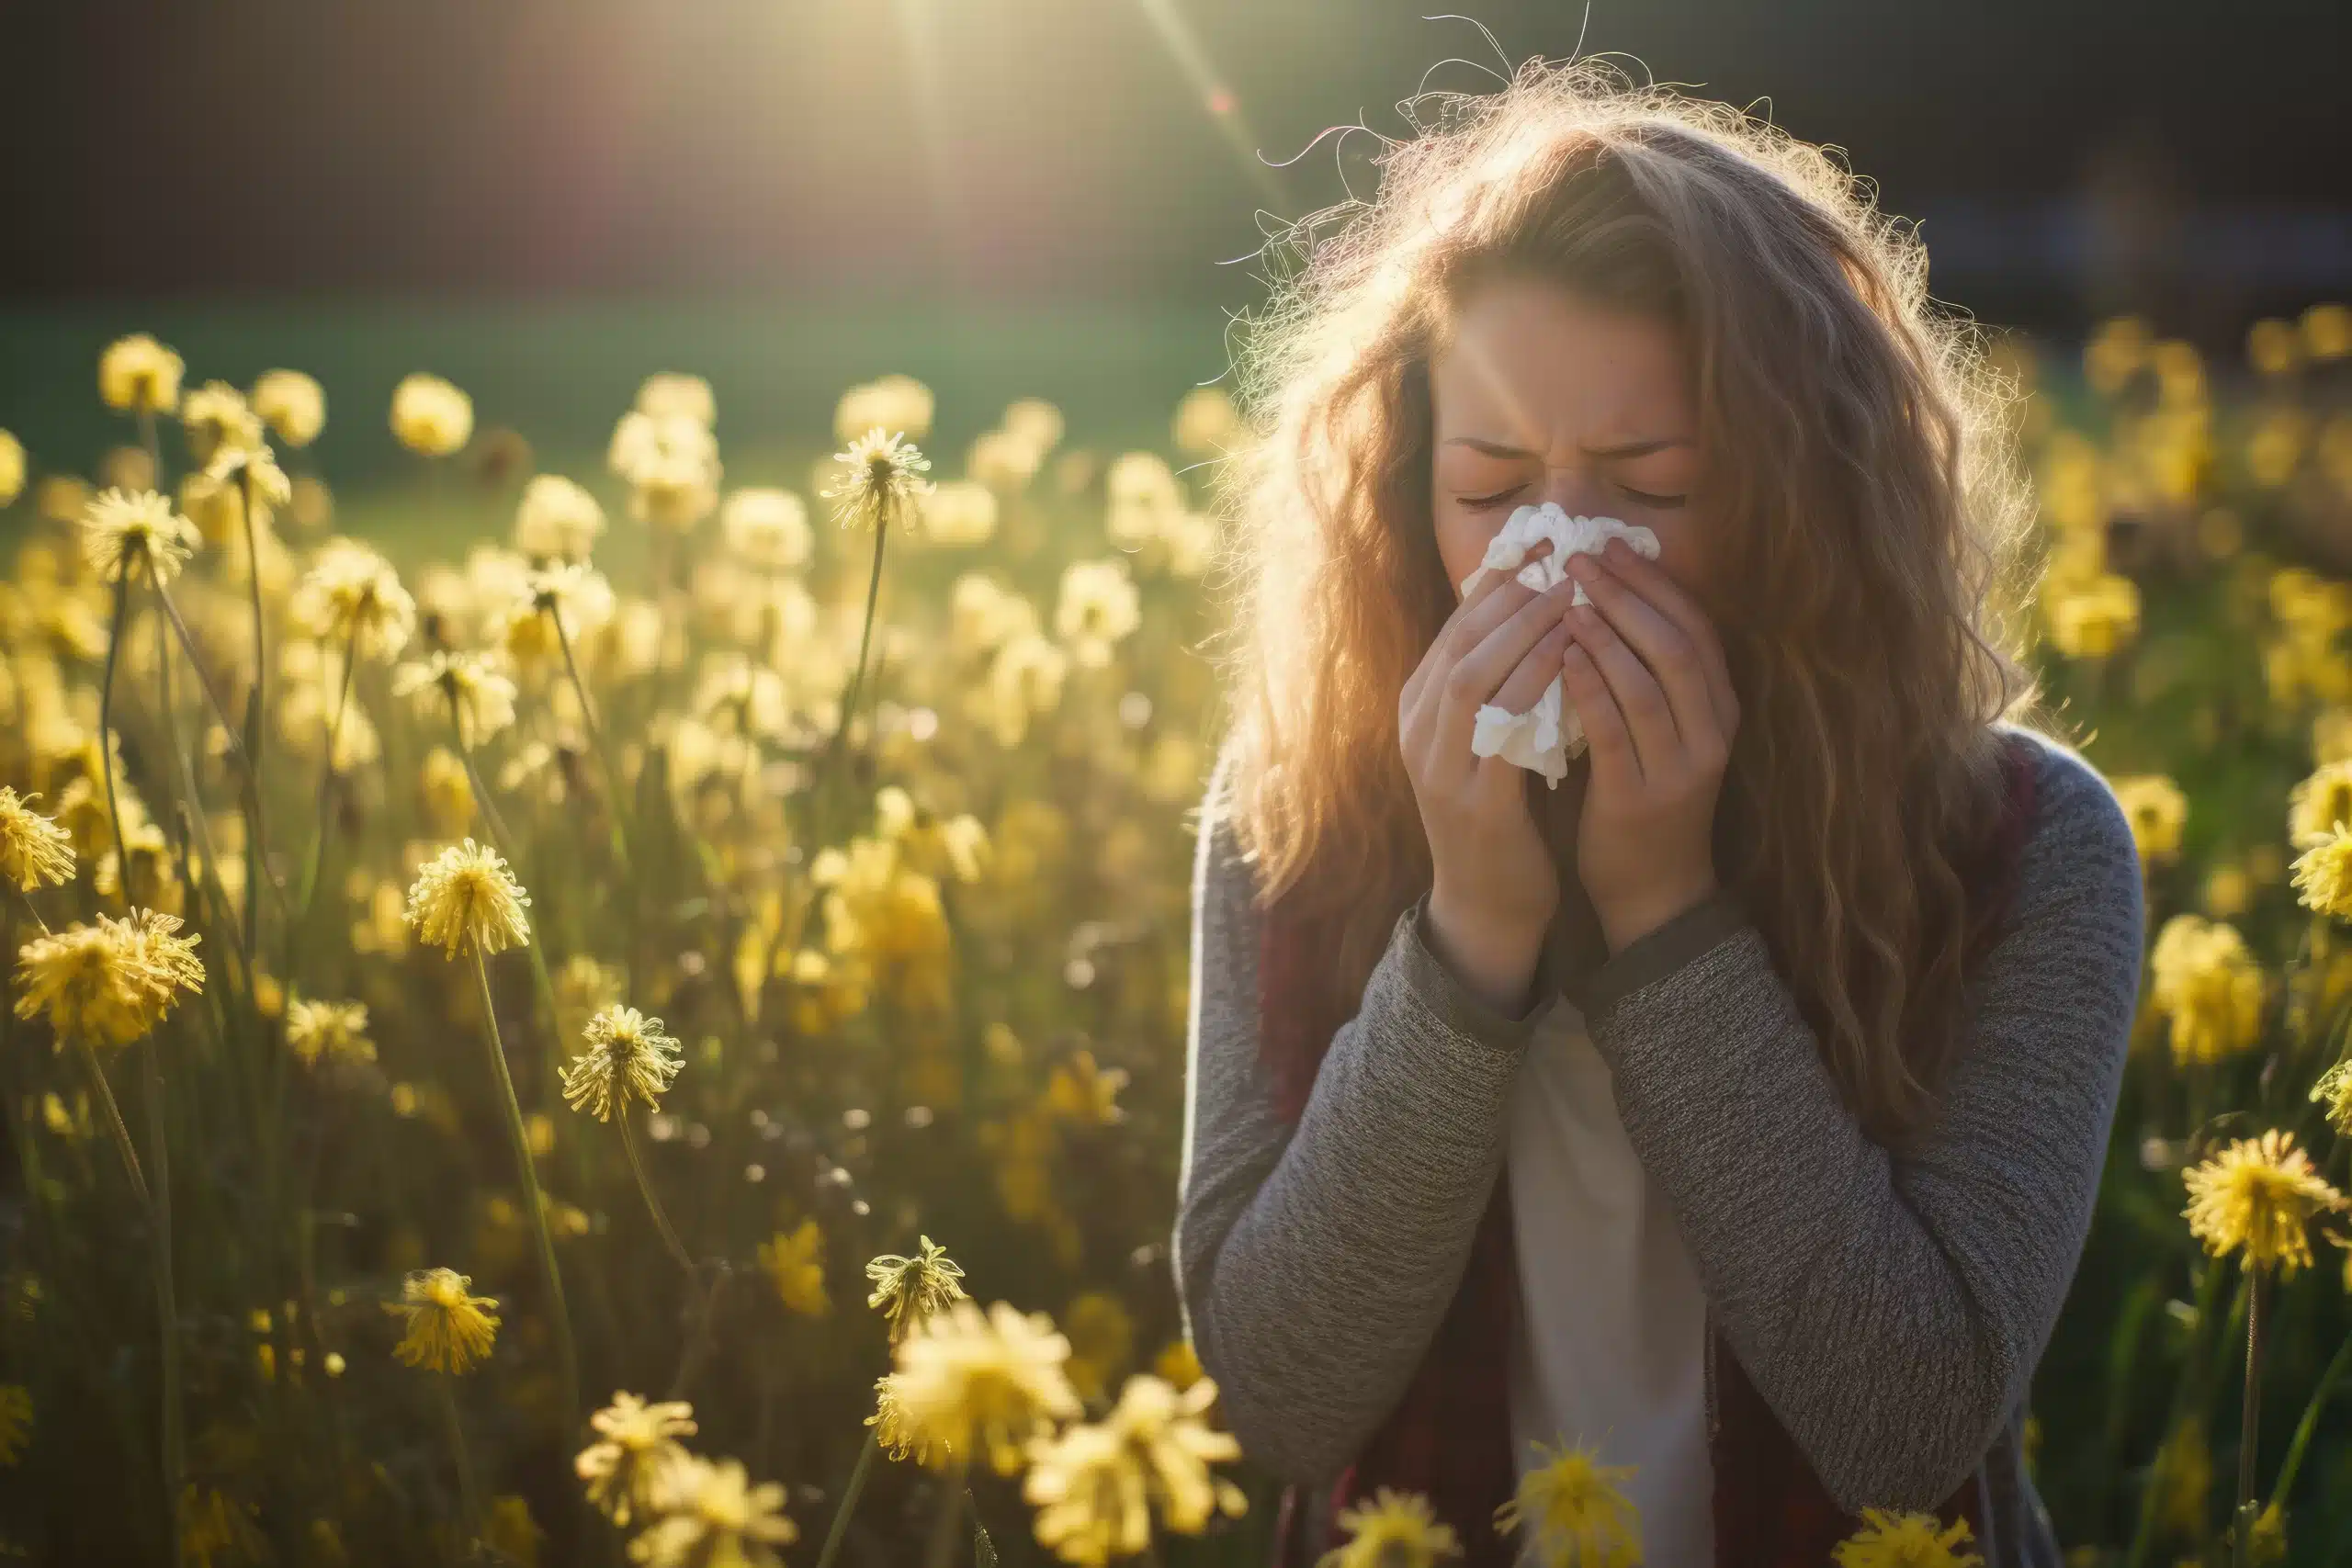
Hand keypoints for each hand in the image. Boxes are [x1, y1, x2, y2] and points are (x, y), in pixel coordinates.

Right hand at [1399, 544, 1578, 1010]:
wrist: (1485, 904)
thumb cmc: (1497, 813)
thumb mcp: (1485, 739)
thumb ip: (1496, 684)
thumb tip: (1532, 612)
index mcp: (1418, 709)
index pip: (1454, 628)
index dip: (1497, 582)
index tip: (1542, 543)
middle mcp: (1418, 731)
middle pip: (1458, 641)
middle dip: (1510, 593)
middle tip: (1561, 555)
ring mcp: (1439, 766)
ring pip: (1471, 675)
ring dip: (1521, 629)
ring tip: (1569, 594)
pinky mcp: (1473, 799)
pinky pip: (1501, 727)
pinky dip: (1535, 684)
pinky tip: (1572, 656)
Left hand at [1561, 537, 1741, 954]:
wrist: (1653, 892)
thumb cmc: (1646, 798)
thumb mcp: (1663, 731)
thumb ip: (1648, 675)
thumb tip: (1605, 598)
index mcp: (1719, 710)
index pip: (1697, 628)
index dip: (1656, 583)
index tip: (1614, 545)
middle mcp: (1711, 734)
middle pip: (1677, 645)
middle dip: (1629, 595)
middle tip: (1583, 558)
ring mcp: (1679, 768)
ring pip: (1649, 683)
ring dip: (1607, 634)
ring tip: (1567, 597)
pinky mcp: (1640, 798)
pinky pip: (1615, 730)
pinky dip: (1589, 687)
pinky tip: (1561, 655)